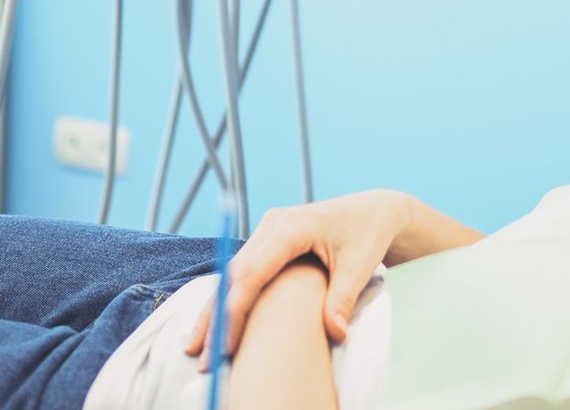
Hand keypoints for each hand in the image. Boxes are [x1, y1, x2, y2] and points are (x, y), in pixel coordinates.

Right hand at [189, 189, 411, 366]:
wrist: (373, 211)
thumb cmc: (368, 234)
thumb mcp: (360, 265)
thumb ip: (343, 298)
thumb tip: (335, 334)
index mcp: (292, 226)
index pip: (252, 273)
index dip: (235, 312)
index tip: (227, 346)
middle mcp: (272, 225)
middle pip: (232, 274)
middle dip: (215, 318)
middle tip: (203, 358)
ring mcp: (266, 231)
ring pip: (230, 273)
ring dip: (214, 311)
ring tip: (196, 348)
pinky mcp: (267, 241)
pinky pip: (240, 272)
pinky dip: (227, 299)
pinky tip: (214, 327)